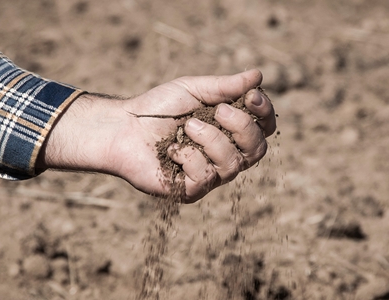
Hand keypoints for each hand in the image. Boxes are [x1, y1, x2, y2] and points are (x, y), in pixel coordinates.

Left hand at [37, 69, 275, 202]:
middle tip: (218, 110)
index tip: (252, 95)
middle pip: (257, 149)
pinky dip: (187, 156)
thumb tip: (257, 75)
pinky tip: (170, 149)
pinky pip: (205, 177)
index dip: (265, 113)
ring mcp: (210, 175)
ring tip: (187, 126)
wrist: (123, 127)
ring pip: (233, 164)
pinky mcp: (190, 190)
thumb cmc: (158, 108)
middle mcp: (225, 155)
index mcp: (229, 131)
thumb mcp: (194, 90)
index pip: (264, 128)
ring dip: (211, 139)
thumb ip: (225, 86)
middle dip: (242, 127)